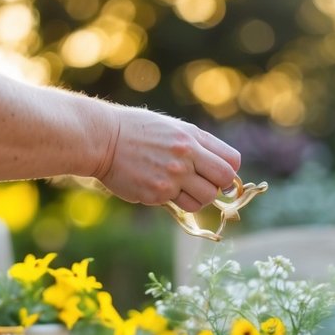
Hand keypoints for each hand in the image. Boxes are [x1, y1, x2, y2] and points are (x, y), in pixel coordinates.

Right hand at [92, 104, 239, 210]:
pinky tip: (160, 187)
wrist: (103, 140)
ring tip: (180, 187)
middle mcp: (185, 156)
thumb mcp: (172, 128)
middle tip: (201, 182)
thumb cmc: (138, 132)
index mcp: (191, 137)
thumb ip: (198, 146)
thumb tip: (224, 172)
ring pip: (205, 199)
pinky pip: (182, 205)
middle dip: (218, 185)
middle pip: (224, 181)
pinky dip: (177, 200)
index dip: (228, 170)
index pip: (231, 161)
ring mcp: (172, 177)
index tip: (216, 173)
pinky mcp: (157, 194)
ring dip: (198, 197)